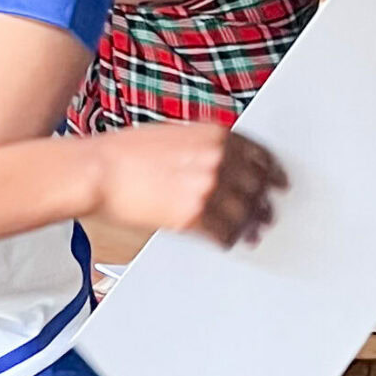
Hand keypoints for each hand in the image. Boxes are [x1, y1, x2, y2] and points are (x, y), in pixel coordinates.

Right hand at [90, 126, 285, 247]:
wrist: (97, 169)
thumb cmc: (125, 152)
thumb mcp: (174, 134)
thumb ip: (205, 145)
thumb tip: (225, 162)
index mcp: (215, 135)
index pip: (261, 155)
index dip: (273, 172)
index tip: (279, 183)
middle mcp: (217, 159)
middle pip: (258, 186)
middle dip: (264, 202)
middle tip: (268, 214)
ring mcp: (208, 188)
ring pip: (246, 213)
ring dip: (250, 225)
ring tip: (252, 234)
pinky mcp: (193, 216)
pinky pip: (225, 233)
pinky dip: (228, 239)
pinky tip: (226, 241)